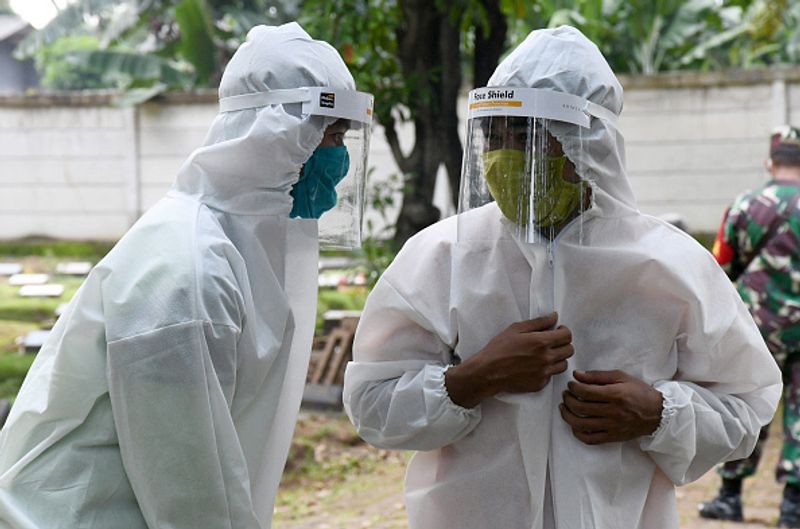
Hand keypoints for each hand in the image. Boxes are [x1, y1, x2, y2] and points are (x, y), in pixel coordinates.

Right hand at [445, 313, 573, 407]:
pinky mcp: (540, 384)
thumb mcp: (516, 329)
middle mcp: (546, 358)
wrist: (488, 372)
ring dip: (558, 358)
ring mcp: (544, 372)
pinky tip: (536, 366)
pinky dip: (548, 370)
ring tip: (545, 355)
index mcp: (541, 342)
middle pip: (569, 350)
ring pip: (564, 364)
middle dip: (563, 344)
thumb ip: (538, 322)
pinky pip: (552, 375)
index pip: (567, 335)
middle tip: (552, 343)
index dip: (564, 331)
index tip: (557, 331)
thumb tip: (554, 317)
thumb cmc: (499, 349)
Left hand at [559, 370, 662, 444]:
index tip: (571, 385)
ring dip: (567, 416)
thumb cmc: (639, 392)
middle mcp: (613, 412)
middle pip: (580, 408)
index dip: (573, 388)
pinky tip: (574, 425)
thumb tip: (577, 374)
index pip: (585, 392)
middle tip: (566, 395)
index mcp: (615, 395)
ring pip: (581, 425)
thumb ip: (598, 376)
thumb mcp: (621, 377)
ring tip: (564, 408)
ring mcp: (612, 427)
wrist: (657, 413)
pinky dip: (578, 433)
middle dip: (568, 400)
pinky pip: (590, 439)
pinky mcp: (613, 437)